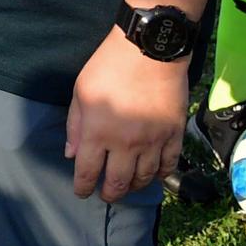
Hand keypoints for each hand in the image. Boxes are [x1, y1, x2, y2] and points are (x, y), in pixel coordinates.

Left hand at [66, 29, 188, 202]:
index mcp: (97, 133)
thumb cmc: (108, 66)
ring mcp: (152, 141)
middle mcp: (124, 144)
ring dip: (134, 186)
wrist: (149, 50)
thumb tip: (71, 154)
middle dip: (110, 194)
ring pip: (144, 178)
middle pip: (118, 183)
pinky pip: (169, 165)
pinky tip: (154, 174)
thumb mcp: (81, 91)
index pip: (87, 172)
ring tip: (128, 186)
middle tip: (106, 195)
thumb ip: (75, 125)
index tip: (82, 192)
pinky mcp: (174, 134)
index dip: (83, 187)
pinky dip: (161, 174)